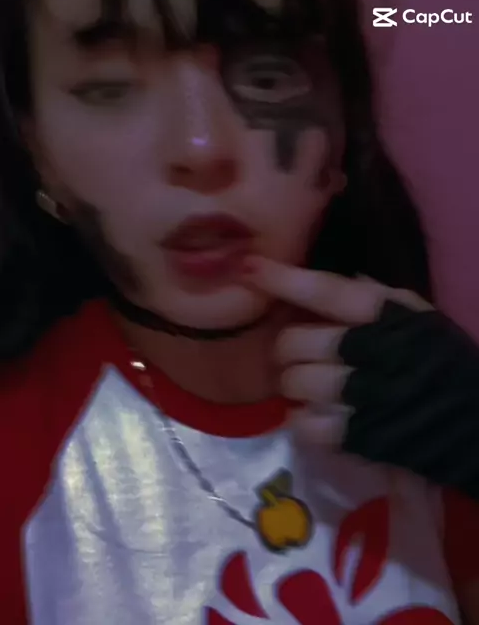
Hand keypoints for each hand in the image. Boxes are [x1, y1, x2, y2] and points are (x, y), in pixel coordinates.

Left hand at [242, 256, 431, 444]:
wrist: (472, 424)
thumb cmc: (438, 365)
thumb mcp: (418, 321)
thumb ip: (377, 301)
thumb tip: (334, 283)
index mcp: (391, 315)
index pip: (329, 292)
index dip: (286, 279)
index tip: (250, 268)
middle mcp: (375, 351)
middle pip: (295, 343)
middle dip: (288, 349)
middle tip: (298, 355)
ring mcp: (367, 397)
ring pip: (296, 384)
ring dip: (295, 386)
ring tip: (311, 388)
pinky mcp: (361, 438)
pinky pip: (305, 425)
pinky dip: (304, 421)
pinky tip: (320, 416)